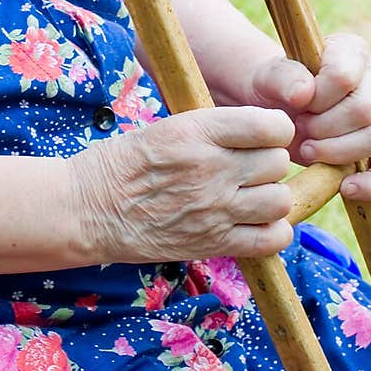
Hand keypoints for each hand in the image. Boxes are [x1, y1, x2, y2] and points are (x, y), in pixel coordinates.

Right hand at [69, 105, 295, 263]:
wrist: (89, 208)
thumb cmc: (124, 162)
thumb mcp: (167, 127)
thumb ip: (214, 129)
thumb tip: (257, 132)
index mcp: (198, 132)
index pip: (271, 127)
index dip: (275, 129)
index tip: (264, 134)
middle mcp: (211, 169)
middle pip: (278, 163)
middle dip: (269, 163)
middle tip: (250, 167)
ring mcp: (215, 209)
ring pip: (281, 201)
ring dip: (272, 197)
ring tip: (253, 196)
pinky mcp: (214, 243)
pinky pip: (271, 240)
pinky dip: (272, 232)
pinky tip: (255, 223)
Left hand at [247, 32, 370, 202]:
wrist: (276, 110)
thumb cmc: (274, 88)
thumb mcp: (267, 77)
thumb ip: (280, 77)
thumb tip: (304, 92)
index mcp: (351, 50)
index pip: (344, 76)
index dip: (318, 97)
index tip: (297, 104)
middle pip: (364, 110)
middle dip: (324, 127)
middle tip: (299, 128)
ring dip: (338, 151)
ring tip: (308, 149)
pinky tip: (345, 187)